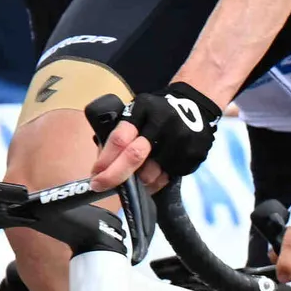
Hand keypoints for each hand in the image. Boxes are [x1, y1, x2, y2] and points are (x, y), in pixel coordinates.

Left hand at [90, 81, 221, 186]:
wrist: (196, 104)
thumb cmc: (157, 112)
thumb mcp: (137, 113)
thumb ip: (120, 135)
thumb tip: (102, 167)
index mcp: (144, 109)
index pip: (120, 138)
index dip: (105, 160)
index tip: (94, 175)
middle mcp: (163, 122)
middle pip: (134, 157)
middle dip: (114, 176)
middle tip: (101, 186)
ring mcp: (181, 139)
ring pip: (150, 174)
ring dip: (139, 181)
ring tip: (138, 175)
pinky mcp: (193, 154)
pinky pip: (168, 178)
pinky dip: (158, 181)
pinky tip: (157, 170)